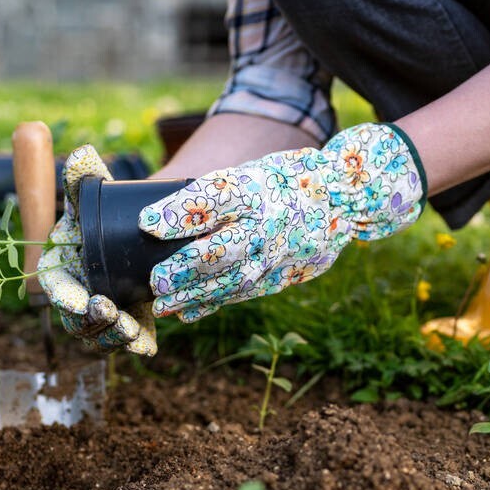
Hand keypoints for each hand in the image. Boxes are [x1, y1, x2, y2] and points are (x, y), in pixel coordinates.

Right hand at [38, 145, 156, 355]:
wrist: (136, 228)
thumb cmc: (105, 209)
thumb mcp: (95, 192)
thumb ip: (83, 177)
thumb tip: (81, 155)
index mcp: (60, 267)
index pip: (56, 289)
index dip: (67, 300)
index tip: (87, 301)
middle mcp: (76, 295)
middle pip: (76, 322)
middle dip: (94, 325)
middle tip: (116, 317)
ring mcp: (103, 311)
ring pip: (100, 336)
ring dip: (113, 338)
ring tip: (132, 331)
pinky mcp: (129, 319)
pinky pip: (129, 340)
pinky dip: (137, 345)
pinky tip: (148, 345)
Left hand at [138, 122, 425, 321]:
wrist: (341, 200)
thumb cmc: (282, 182)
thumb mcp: (243, 177)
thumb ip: (201, 199)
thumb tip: (150, 223)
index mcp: (254, 194)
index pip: (212, 202)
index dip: (179, 213)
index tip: (148, 224)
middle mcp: (266, 228)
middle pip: (220, 252)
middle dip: (184, 270)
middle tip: (156, 283)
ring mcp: (277, 256)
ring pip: (231, 280)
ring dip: (196, 295)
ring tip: (165, 305)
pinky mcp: (283, 276)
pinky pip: (244, 292)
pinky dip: (215, 303)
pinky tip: (190, 311)